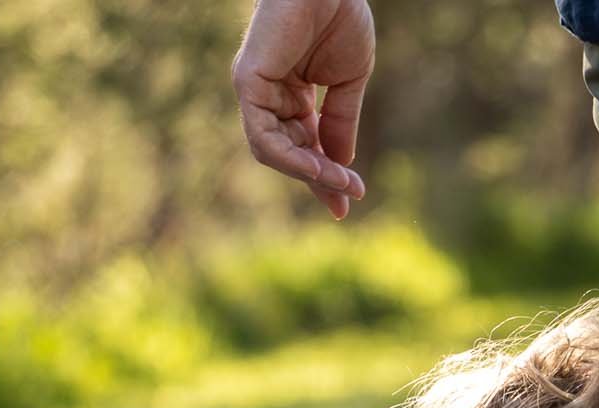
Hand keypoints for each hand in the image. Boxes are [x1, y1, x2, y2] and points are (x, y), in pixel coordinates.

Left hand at [233, 0, 373, 219]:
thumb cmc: (340, 19)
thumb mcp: (349, 83)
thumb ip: (341, 123)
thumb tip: (341, 165)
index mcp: (292, 93)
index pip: (305, 144)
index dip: (327, 173)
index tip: (352, 197)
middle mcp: (269, 94)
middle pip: (289, 153)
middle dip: (321, 179)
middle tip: (350, 198)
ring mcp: (255, 89)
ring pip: (273, 152)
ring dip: (309, 173)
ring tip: (342, 184)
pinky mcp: (247, 82)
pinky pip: (264, 136)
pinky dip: (292, 158)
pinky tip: (321, 167)